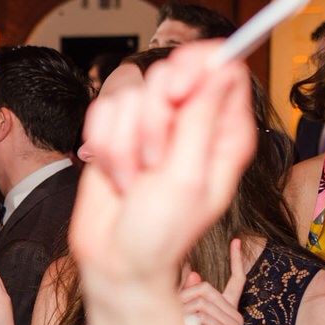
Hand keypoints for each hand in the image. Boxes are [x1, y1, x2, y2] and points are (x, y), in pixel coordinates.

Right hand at [69, 44, 255, 295]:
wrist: (115, 258)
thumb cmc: (160, 232)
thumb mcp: (188, 178)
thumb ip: (200, 119)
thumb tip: (219, 69)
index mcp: (223, 132)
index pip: (222, 68)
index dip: (196, 66)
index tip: (176, 89)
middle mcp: (189, 122)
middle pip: (168, 74)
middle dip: (151, 119)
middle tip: (155, 159)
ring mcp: (150, 125)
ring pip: (129, 94)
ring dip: (123, 142)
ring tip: (134, 178)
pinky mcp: (116, 131)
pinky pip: (101, 110)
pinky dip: (102, 144)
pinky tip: (114, 173)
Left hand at [179, 239, 246, 324]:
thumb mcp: (183, 310)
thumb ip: (187, 290)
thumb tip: (192, 269)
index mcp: (227, 307)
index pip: (237, 280)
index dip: (236, 260)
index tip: (237, 240)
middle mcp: (235, 314)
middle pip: (206, 289)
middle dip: (183, 298)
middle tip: (174, 314)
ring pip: (202, 302)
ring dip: (183, 311)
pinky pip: (204, 316)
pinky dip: (190, 322)